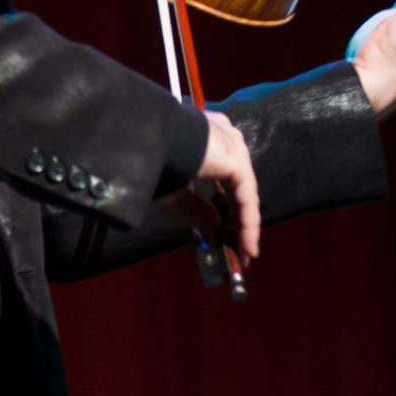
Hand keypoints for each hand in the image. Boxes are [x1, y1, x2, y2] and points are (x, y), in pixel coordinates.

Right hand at [153, 111, 261, 260]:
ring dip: (244, 227)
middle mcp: (223, 139)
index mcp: (205, 140)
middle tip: (236, 250)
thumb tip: (215, 232)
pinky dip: (247, 225)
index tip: (220, 235)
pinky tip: (247, 248)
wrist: (147, 141)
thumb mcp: (175, 196)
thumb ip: (197, 213)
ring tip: (244, 256)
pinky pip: (246, 198)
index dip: (223, 208)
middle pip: (237, 188)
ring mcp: (232, 146)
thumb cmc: (153, 163)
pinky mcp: (237, 159)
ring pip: (244, 195)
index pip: (222, 178)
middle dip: (237, 222)